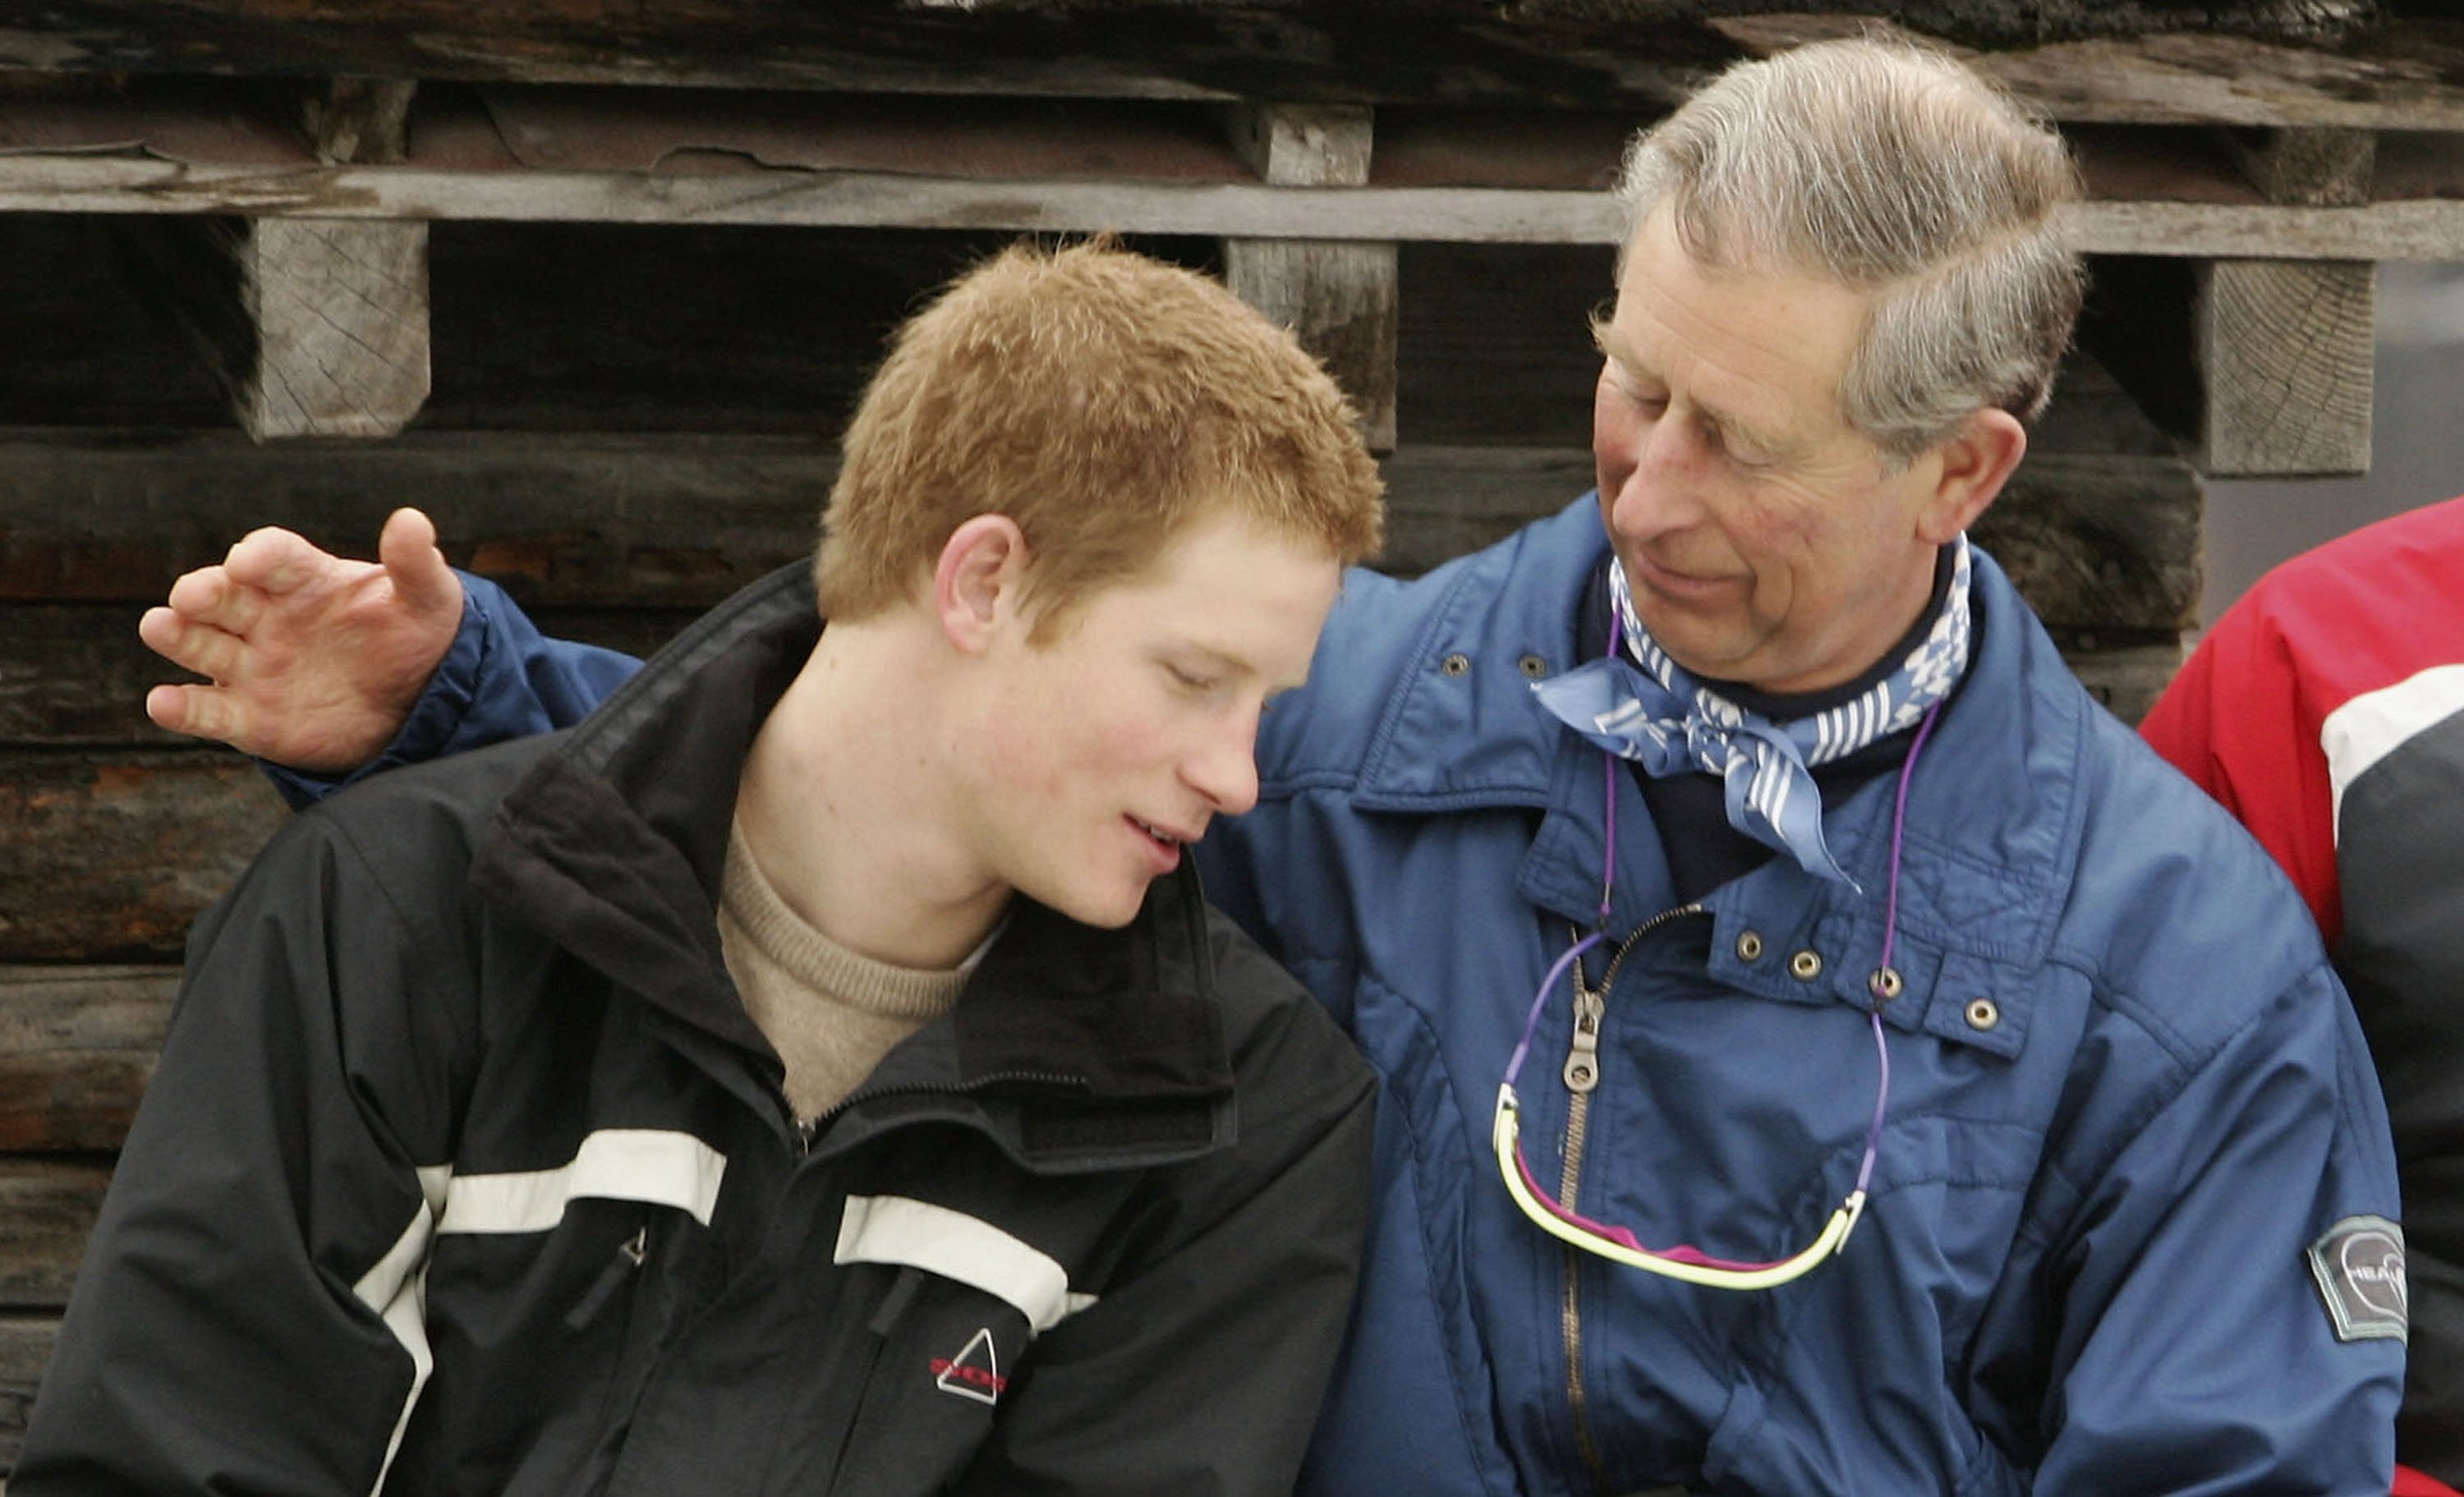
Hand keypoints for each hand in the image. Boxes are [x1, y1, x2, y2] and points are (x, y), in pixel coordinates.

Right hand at [140, 507, 464, 772]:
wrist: (416, 702)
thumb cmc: (414, 636)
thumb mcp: (428, 599)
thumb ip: (415, 564)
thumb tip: (411, 520)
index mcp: (305, 579)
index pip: (274, 556)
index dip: (259, 555)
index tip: (248, 560)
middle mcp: (266, 617)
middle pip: (223, 596)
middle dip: (202, 592)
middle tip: (190, 596)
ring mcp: (253, 665)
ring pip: (201, 645)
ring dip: (176, 635)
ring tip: (159, 627)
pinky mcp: (250, 716)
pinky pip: (209, 712)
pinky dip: (182, 709)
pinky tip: (163, 703)